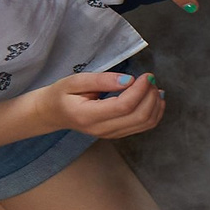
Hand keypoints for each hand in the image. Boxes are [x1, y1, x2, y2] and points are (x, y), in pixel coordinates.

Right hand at [30, 71, 166, 141]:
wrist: (53, 113)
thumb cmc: (62, 94)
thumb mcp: (75, 81)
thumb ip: (101, 80)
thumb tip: (129, 80)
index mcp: (88, 116)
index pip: (124, 106)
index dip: (140, 90)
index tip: (146, 75)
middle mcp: (101, 129)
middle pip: (139, 117)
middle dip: (151, 96)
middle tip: (150, 78)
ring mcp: (111, 134)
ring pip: (145, 123)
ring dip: (155, 103)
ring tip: (152, 86)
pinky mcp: (118, 134)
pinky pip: (144, 126)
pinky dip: (155, 111)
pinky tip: (154, 97)